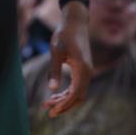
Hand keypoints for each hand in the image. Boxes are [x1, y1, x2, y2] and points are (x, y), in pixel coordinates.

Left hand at [44, 1, 90, 116]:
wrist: (74, 22)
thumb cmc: (64, 34)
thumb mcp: (56, 51)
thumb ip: (54, 70)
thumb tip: (52, 89)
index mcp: (82, 70)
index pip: (75, 94)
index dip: (64, 104)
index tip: (51, 110)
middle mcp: (87, 73)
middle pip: (78, 97)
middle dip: (64, 106)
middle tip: (48, 111)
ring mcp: (87, 72)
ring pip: (78, 93)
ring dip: (65, 100)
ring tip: (48, 103)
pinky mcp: (83, 69)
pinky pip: (77, 86)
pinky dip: (67, 92)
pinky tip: (55, 94)